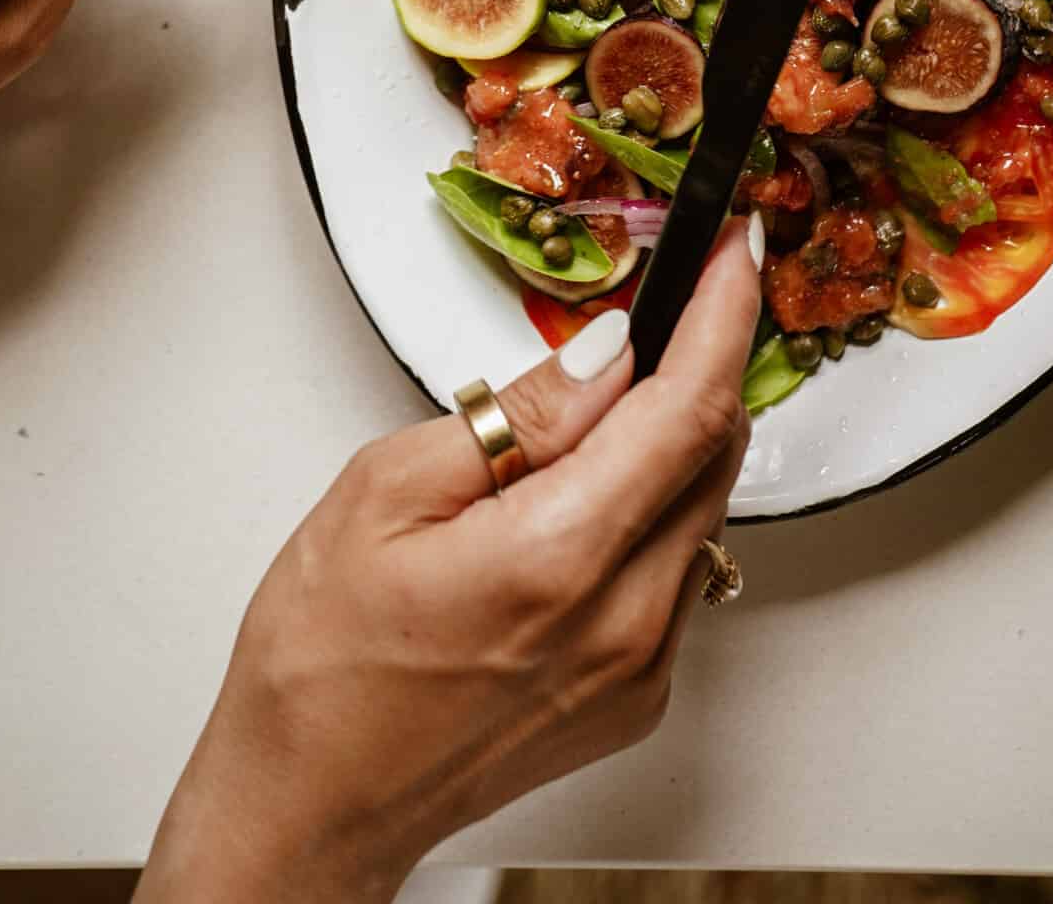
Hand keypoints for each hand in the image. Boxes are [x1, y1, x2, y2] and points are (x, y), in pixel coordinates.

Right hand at [138, 224, 760, 903]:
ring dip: (678, 437)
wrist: (311, 805)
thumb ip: (521, 415)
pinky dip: (654, 508)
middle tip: (674, 299)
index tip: (741, 247)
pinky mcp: (638, 698)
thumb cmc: (322, 661)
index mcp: (558, 557)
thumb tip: (608, 352)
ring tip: (606, 398)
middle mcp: (622, 622)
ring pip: (704, 510)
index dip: (727, 315)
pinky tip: (587, 492)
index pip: (688, 408)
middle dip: (705, 363)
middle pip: (716, 454)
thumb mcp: (388, 489)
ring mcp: (639, 669)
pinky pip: (679, 570)